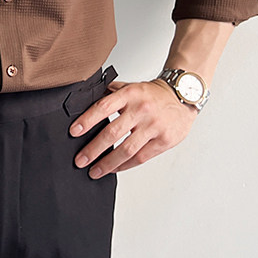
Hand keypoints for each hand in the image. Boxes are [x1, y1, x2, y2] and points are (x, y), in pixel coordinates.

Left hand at [70, 78, 199, 176]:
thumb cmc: (152, 94)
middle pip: (112, 132)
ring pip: (126, 149)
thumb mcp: (130, 87)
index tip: (74, 132)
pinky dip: (125, 165)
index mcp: (130, 94)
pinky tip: (114, 169)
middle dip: (93, 149)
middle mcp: (141, 109)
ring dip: (107, 163)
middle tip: (80, 160)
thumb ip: (110, 94)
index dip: (87, 120)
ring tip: (94, 171)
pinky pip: (141, 157)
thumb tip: (83, 103)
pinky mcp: (164, 140)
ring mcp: (154, 126)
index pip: (103, 106)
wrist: (182, 97)